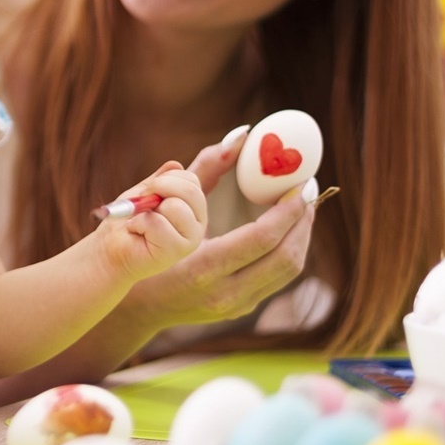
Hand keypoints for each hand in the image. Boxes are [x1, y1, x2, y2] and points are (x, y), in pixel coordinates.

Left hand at [94, 163, 207, 282]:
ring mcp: (191, 239)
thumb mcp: (144, 193)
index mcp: (193, 207)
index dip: (164, 179)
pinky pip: (158, 223)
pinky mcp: (177, 251)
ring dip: (148, 211)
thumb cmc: (126, 220)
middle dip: (159, 188)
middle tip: (142, 201)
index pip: (191, 180)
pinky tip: (137, 233)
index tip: (147, 191)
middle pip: (190, 190)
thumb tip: (175, 165)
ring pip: (176, 206)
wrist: (109, 248)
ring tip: (140, 222)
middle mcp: (198, 223)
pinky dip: (139, 224)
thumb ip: (161, 180)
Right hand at [120, 128, 314, 329]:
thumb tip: (239, 136)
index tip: (300, 184)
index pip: (262, 239)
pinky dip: (288, 249)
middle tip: (307, 190)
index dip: (289, 210)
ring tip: (302, 206)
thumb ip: (205, 170)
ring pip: (288, 271)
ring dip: (301, 235)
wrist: (138, 305)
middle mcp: (224, 293)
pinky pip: (277, 278)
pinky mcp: (242, 308)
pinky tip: (286, 228)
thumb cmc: (146, 246)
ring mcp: (235, 305)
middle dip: (303, 221)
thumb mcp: (168, 208)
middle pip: (285, 257)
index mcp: (202, 267)